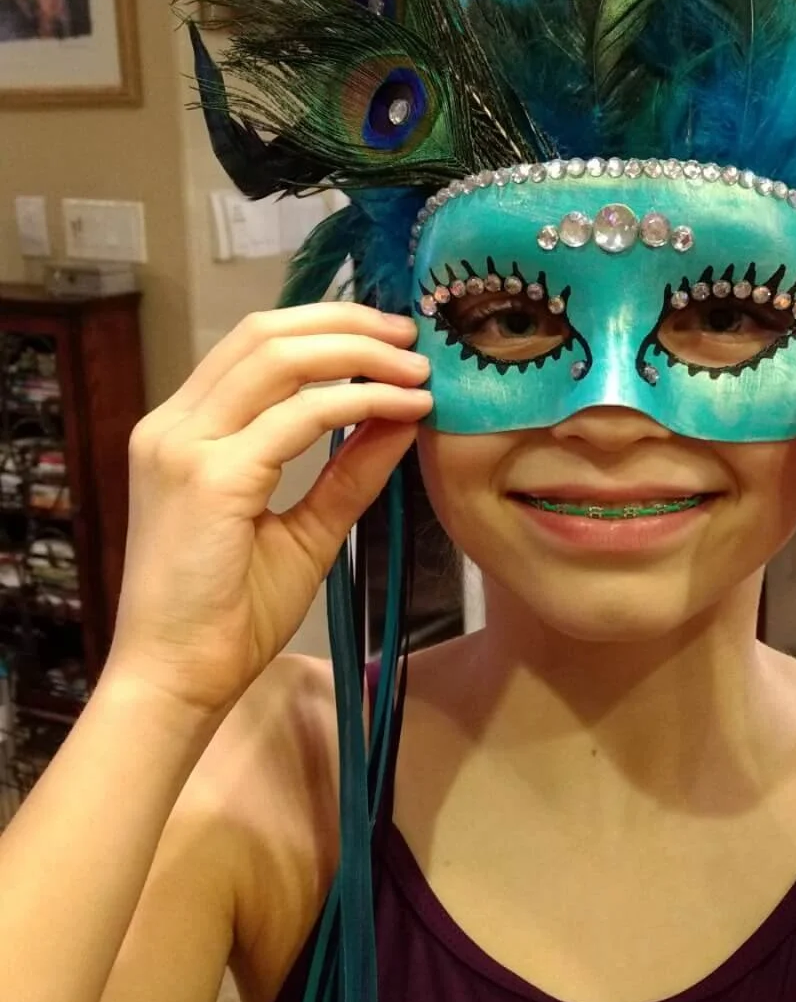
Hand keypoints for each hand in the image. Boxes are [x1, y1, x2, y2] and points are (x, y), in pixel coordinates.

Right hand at [105, 303, 431, 718]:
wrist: (175, 679)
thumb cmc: (227, 617)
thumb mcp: (303, 531)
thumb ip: (347, 472)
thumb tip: (400, 417)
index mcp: (183, 432)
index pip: (253, 346)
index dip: (327, 328)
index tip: (391, 340)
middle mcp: (173, 427)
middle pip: (264, 333)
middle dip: (348, 322)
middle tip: (413, 337)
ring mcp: (184, 447)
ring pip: (278, 358)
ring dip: (359, 353)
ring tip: (416, 369)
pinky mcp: (208, 478)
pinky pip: (297, 417)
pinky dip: (357, 402)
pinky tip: (400, 409)